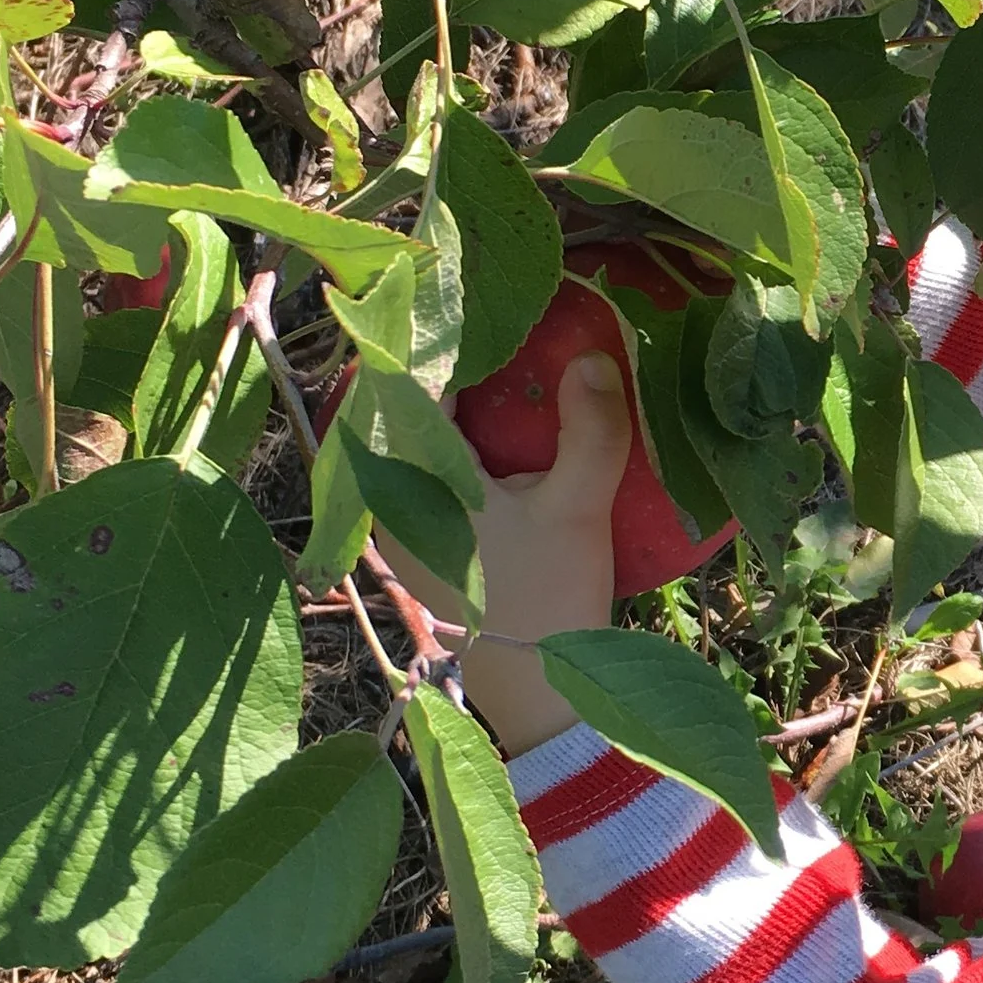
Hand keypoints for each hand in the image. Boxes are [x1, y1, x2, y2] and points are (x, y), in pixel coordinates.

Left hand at [384, 348, 633, 755]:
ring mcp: (399, 522)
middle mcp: (389, 492)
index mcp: (410, 474)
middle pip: (408, 401)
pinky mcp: (421, 543)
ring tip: (505, 355)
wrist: (536, 693)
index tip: (479, 289)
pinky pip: (430, 468)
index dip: (445, 327)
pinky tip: (503, 426)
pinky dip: (459, 438)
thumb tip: (593, 353)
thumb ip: (590, 429)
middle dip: (451, 357)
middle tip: (500, 314)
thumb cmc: (548, 597)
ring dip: (455, 399)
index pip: (411, 375)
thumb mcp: (578, 508)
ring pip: (416, 436)